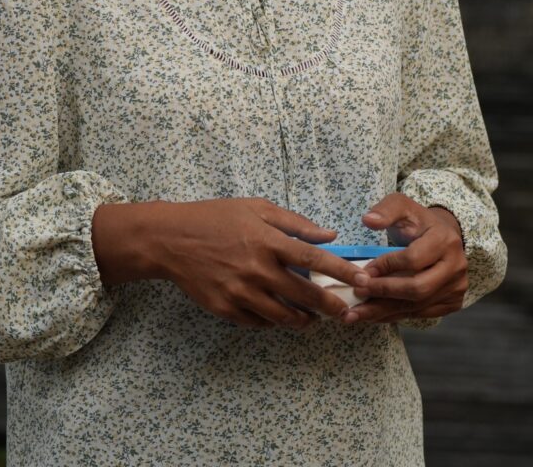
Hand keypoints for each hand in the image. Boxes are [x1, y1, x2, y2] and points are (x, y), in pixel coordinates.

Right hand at [150, 197, 370, 329]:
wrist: (171, 239)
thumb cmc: (216, 218)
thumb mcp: (256, 208)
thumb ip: (294, 222)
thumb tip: (328, 235)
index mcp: (267, 241)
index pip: (314, 260)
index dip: (341, 271)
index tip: (361, 281)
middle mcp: (257, 270)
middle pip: (304, 295)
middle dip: (331, 306)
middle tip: (346, 312)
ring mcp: (240, 293)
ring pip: (283, 316)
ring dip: (304, 320)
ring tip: (314, 319)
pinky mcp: (225, 309)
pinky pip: (257, 322)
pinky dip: (272, 321)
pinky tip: (279, 315)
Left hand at [341, 194, 467, 324]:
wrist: (444, 237)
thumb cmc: (418, 222)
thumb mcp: (402, 206)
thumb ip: (385, 210)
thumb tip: (368, 220)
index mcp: (445, 240)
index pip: (413, 259)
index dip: (386, 266)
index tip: (363, 271)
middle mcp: (456, 266)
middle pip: (418, 288)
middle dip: (384, 292)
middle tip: (357, 293)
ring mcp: (457, 286)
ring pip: (417, 306)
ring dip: (384, 311)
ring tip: (357, 312)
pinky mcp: (453, 302)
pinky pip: (421, 314)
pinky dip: (396, 316)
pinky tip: (376, 314)